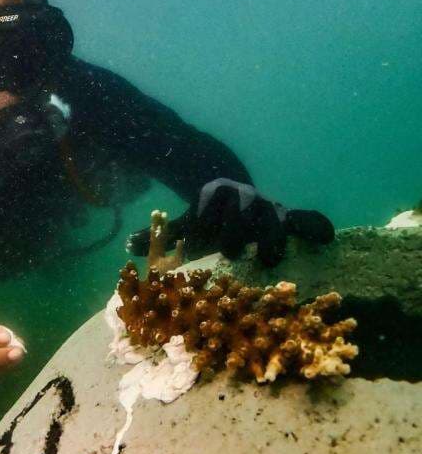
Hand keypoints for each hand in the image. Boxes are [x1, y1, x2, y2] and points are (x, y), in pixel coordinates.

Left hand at [127, 179, 333, 267]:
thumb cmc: (206, 218)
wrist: (232, 195)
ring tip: (267, 259)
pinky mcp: (287, 217)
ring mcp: (268, 206)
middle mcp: (244, 197)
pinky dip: (315, 225)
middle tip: (232, 254)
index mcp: (216, 194)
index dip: (209, 225)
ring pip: (275, 217)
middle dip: (239, 232)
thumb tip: (126, 247)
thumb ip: (159, 234)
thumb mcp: (184, 223)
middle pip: (245, 211)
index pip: (213, 207)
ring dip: (272, 237)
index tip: (204, 242)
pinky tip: (327, 239)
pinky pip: (306, 217)